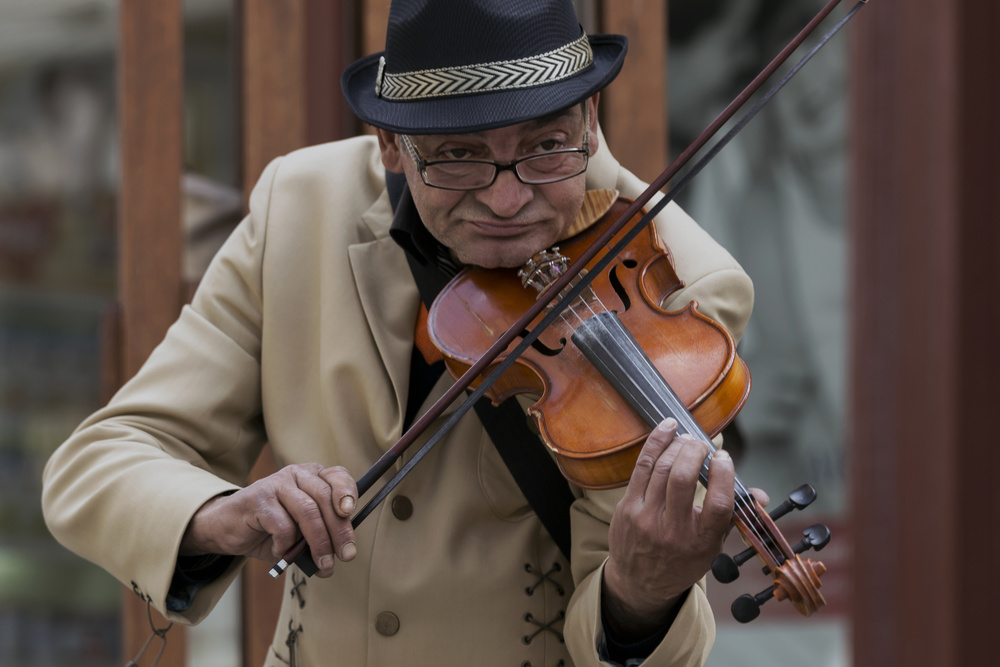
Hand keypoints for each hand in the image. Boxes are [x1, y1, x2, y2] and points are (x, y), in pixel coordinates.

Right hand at [180, 463, 357, 577]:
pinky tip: (281, 551)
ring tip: (323, 564)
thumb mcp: (300, 530)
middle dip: (339, 530)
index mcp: (312, 476)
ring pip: (307, 511)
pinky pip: (282, 525)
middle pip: (325, 498)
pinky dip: (286, 545)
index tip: (350, 512)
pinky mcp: (258, 499)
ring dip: (319, 542)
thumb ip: (321, 534)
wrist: (227, 528)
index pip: (337, 476)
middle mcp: (296, 474)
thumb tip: (341, 554)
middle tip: (347, 555)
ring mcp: (277, 484)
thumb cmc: (269, 528)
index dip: (347, 492)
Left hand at [602, 418, 735, 640]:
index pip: (718, 505)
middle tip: (703, 444)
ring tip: (688, 439)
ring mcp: (646, 518)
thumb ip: (733, 517)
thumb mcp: (712, 547)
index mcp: (701, 542)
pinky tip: (667, 429)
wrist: (639, 582)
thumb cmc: (681, 560)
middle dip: (696, 452)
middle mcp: (672, 531)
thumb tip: (761, 495)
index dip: (723, 475)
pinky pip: (641, 467)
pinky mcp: (627, 507)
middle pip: (683, 480)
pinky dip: (655, 443)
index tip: (724, 458)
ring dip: (677, 446)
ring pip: (662, 469)